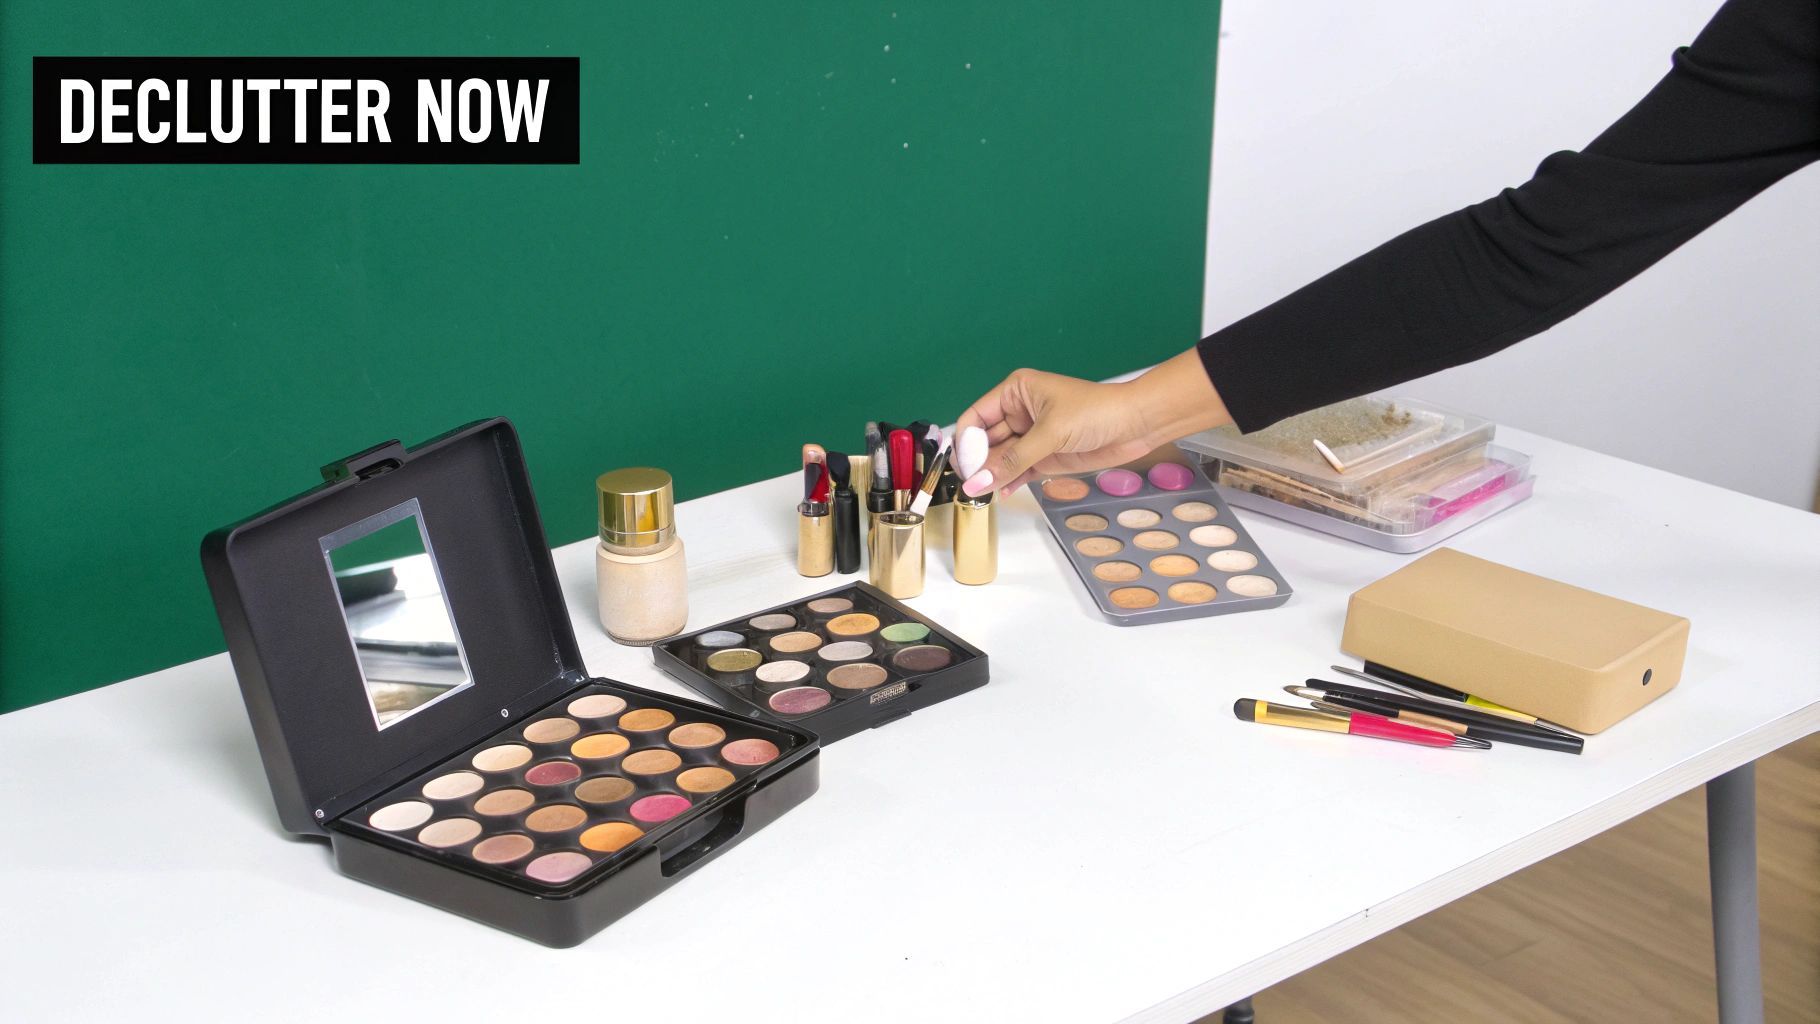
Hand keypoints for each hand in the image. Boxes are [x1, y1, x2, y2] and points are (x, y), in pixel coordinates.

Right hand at [954, 349, 1235, 495]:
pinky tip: (1001, 494)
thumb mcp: (1050, 434)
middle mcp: (1018, 412)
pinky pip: (1017, 470)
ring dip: (991, 476)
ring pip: (1000, 458)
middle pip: (984, 441)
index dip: (966, 443)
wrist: (1137, 424)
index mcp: (1015, 392)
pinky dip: (1008, 482)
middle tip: (970, 488)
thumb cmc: (1095, 412)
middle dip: (977, 464)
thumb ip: (1012, 460)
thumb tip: (976, 482)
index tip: (963, 468)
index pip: (975, 418)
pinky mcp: (1044, 456)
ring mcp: (1031, 436)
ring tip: (982, 495)